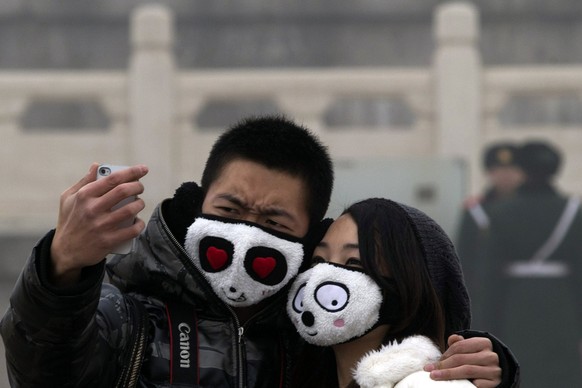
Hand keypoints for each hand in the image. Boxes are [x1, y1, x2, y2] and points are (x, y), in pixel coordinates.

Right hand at [50, 163, 147, 285]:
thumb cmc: (69, 221)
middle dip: (138, 186)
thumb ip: (84, 182)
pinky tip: (138, 221)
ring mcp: (100, 226)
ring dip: (140, 204)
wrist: (64, 252)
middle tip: (140, 187)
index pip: (112, 178)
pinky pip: (131, 231)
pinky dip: (139, 224)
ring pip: (130, 210)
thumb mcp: (68, 199)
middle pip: (123, 191)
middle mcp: (92, 209)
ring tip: (139, 203)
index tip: (143, 169)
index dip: (131, 172)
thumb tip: (97, 165)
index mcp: (84, 196)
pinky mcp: (108, 241)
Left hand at [424, 334, 500, 386]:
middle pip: (461, 359)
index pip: (459, 347)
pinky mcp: (495, 383)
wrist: (496, 373)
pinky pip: (477, 384)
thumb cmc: (478, 360)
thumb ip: (460, 343)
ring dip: (449, 374)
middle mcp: (491, 356)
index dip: (444, 355)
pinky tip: (456, 385)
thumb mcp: (470, 348)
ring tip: (437, 377)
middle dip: (443, 366)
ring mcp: (494, 370)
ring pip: (467, 371)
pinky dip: (465, 384)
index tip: (433, 364)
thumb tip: (452, 338)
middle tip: (431, 372)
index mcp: (484, 343)